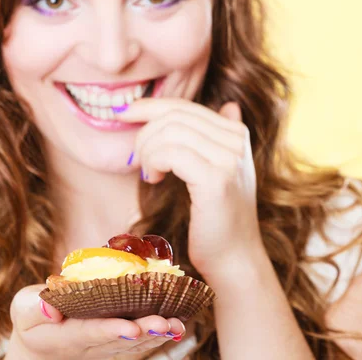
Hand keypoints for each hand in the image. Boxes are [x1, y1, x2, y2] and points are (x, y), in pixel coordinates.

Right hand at [6, 285, 185, 359]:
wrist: (39, 350)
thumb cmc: (32, 321)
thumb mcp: (23, 309)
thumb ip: (33, 306)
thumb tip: (51, 308)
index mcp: (64, 336)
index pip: (89, 333)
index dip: (111, 330)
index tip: (132, 327)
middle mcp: (89, 348)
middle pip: (119, 342)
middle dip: (144, 332)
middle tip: (165, 323)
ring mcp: (104, 351)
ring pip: (133, 347)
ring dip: (157, 337)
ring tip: (177, 325)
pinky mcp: (115, 349)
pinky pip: (138, 347)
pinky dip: (157, 339)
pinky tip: (176, 328)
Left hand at [116, 98, 263, 279]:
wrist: (233, 257)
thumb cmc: (217, 217)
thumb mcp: (219, 169)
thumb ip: (218, 138)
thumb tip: (229, 104)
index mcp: (236, 133)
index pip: (184, 107)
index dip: (150, 107)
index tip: (125, 114)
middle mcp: (236, 141)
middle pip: (175, 116)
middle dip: (145, 134)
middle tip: (136, 159)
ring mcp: (229, 159)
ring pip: (170, 132)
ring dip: (147, 151)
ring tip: (148, 173)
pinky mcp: (216, 179)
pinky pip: (171, 153)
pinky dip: (153, 162)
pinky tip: (153, 179)